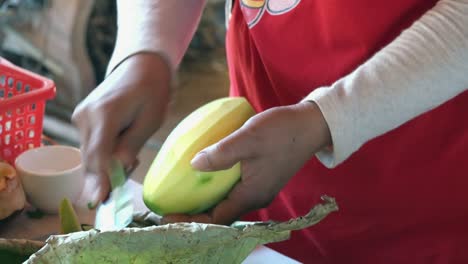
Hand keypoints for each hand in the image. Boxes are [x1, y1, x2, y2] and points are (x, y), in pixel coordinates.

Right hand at [72, 53, 170, 204]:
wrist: (141, 65)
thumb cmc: (152, 90)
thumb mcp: (150, 120)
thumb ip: (131, 145)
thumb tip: (117, 170)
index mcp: (104, 114)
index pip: (98, 155)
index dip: (99, 181)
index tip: (100, 202)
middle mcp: (85, 116)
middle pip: (91, 159)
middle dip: (106, 176)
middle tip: (127, 179)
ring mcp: (81, 117)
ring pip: (89, 154)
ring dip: (106, 165)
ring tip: (131, 154)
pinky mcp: (82, 119)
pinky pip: (90, 146)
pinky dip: (103, 155)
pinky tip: (122, 148)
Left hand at [162, 101, 330, 224]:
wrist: (310, 124)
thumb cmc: (282, 131)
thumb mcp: (248, 138)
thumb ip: (221, 153)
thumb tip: (193, 165)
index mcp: (252, 194)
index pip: (216, 220)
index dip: (191, 220)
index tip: (168, 214)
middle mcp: (255, 196)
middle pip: (219, 214)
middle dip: (193, 212)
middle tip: (169, 202)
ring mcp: (259, 188)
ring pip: (225, 202)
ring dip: (204, 199)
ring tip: (182, 190)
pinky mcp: (260, 177)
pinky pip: (233, 189)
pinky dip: (216, 186)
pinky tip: (205, 172)